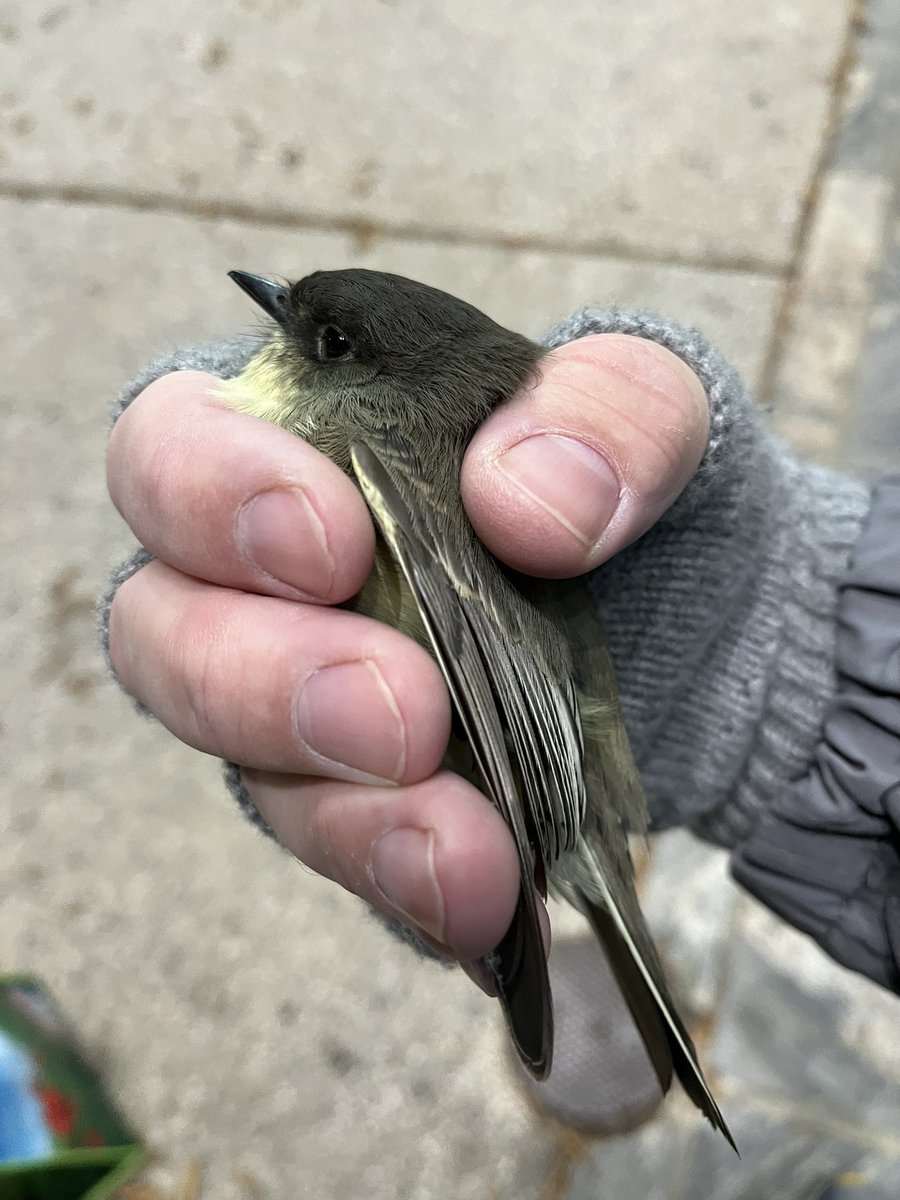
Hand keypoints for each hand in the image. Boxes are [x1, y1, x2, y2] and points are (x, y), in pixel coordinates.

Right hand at [105, 335, 708, 971]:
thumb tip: (519, 498)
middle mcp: (269, 583)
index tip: (332, 541)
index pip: (175, 445)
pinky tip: (478, 889)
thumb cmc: (632, 490)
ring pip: (240, 764)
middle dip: (259, 675)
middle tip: (397, 706)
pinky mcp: (365, 804)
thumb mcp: (657, 414)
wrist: (706, 631)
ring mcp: (307, 707)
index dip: (209, 493)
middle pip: (163, 628)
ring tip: (459, 837)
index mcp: (301, 442)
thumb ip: (606, 409)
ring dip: (339, 807)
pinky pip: (345, 851)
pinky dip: (403, 873)